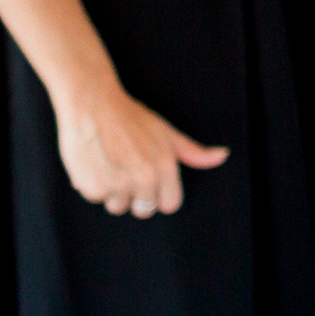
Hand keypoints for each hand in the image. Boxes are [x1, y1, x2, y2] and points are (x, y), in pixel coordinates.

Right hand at [55, 82, 228, 217]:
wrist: (92, 105)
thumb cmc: (130, 118)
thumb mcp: (167, 133)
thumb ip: (194, 152)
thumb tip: (222, 155)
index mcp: (165, 168)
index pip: (170, 205)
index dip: (159, 195)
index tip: (149, 180)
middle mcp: (145, 180)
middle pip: (144, 210)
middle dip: (136, 195)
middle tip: (126, 168)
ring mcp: (119, 186)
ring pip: (118, 206)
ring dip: (113, 191)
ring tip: (110, 163)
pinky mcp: (94, 189)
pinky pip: (96, 198)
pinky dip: (93, 184)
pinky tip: (94, 162)